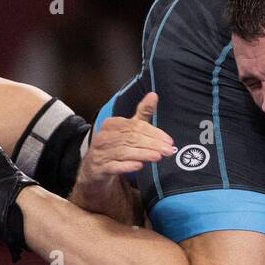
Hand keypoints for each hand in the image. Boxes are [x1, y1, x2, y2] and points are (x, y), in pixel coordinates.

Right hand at [70, 93, 173, 217]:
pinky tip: (139, 166)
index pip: (135, 126)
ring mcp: (100, 153)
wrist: (95, 170)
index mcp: (112, 124)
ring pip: (124, 152)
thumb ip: (142, 113)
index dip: (154, 133)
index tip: (169, 140)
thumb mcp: (129, 128)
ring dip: (143, 154)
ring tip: (158, 157)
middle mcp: (104, 137)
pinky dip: (127, 166)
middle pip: (131, 139)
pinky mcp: (99, 169)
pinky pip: (113, 166)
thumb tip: (154, 94)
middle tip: (168, 150)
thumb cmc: (116, 145)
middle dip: (152, 144)